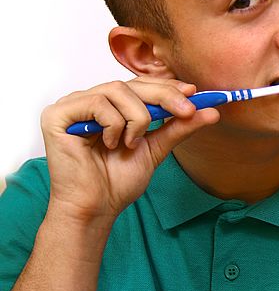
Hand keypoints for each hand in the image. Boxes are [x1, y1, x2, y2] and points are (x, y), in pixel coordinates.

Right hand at [40, 76, 219, 230]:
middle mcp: (90, 101)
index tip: (194, 93)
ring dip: (137, 117)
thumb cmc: (118, 181)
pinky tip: (111, 144)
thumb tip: (210, 111)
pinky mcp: (57, 115)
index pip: (140, 85)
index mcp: (110, 107)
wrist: (97, 207)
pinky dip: (113, 124)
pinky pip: (97, 103)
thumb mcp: (156, 148)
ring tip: (134, 142)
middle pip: (131, 83)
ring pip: (117, 90)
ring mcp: (72, 106)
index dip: (167, 86)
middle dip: (165, 96)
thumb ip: (178, 128)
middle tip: (187, 110)